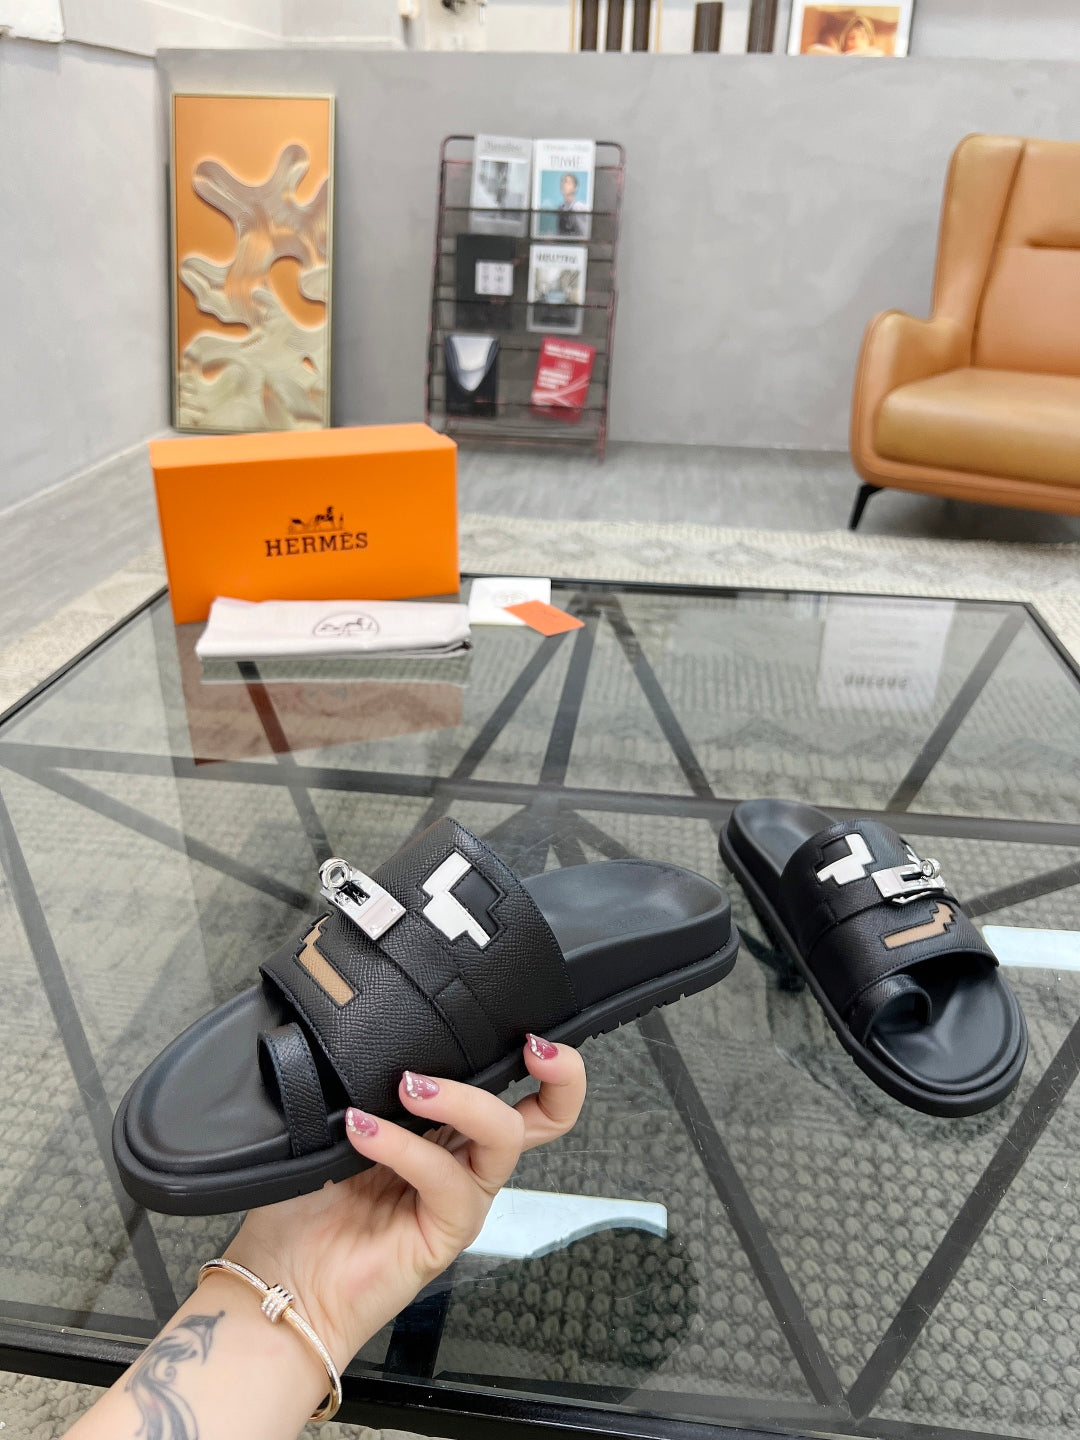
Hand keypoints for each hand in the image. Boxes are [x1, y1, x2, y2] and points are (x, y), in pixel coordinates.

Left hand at [223, 1037, 585, 1370]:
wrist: (280, 1284)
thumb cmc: (305, 1206)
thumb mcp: (336, 1123)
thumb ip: (366, 1084)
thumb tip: (375, 1035)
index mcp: (445, 1128)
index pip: (511, 1087)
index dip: (538, 1056)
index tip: (526, 1024)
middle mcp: (464, 1160)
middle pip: (547, 1117)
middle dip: (560, 1074)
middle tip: (532, 1046)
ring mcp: (459, 1198)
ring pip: (504, 1137)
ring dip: (461, 1099)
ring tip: (407, 1087)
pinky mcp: (446, 1233)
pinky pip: (446, 1180)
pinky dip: (406, 1147)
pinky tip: (364, 1130)